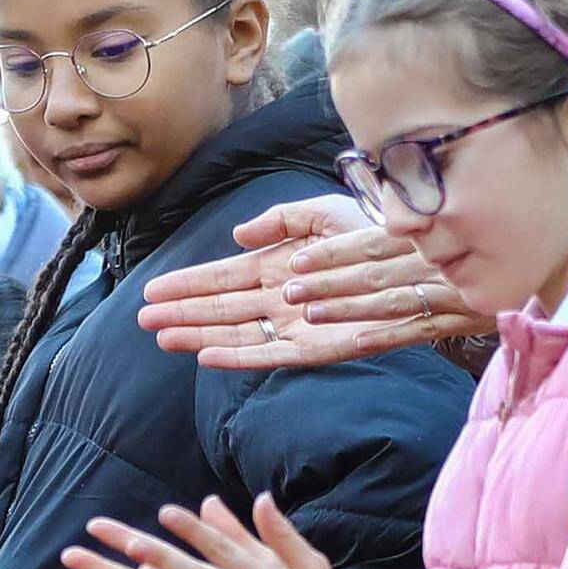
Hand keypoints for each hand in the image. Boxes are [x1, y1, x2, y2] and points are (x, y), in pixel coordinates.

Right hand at [136, 197, 483, 371]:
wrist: (425, 260)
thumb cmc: (379, 234)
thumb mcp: (324, 212)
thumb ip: (281, 220)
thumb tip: (239, 235)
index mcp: (280, 267)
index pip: (224, 278)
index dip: (188, 284)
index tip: (153, 291)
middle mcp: (283, 300)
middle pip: (221, 309)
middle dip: (182, 313)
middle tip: (142, 319)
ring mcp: (298, 326)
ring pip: (236, 334)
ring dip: (198, 336)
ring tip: (162, 337)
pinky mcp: (318, 348)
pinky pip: (270, 355)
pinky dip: (237, 356)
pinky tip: (206, 355)